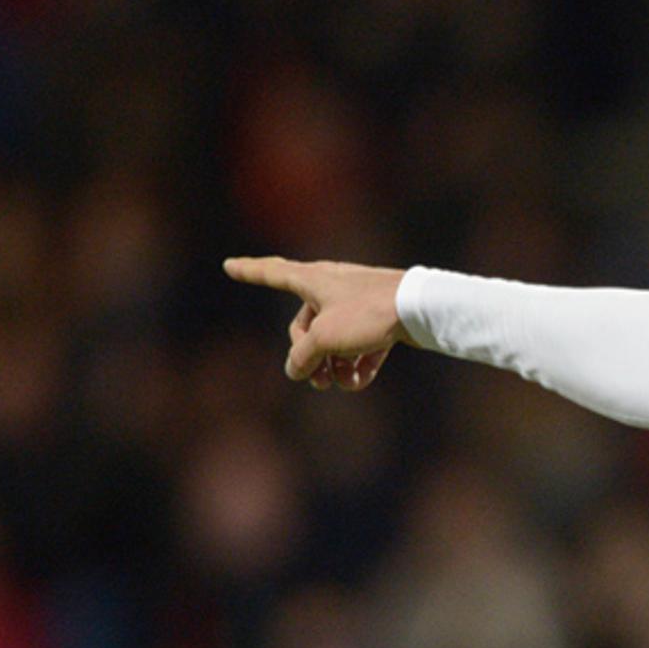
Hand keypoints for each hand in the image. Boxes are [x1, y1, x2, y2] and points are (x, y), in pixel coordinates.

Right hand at [224, 256, 410, 390]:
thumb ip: (301, 355)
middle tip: (319, 380)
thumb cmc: (367, 313)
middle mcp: (332, 287)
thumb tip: (295, 369)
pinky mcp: (380, 320)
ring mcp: (357, 304)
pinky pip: (359, 345)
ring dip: (334, 365)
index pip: (272, 273)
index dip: (249, 271)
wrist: (419, 309)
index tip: (229, 265)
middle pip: (307, 326)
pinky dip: (357, 363)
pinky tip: (360, 381)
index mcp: (312, 279)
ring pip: (335, 340)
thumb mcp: (324, 337)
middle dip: (310, 356)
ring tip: (342, 382)